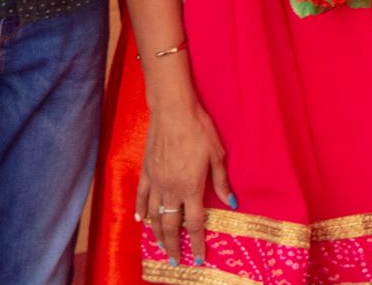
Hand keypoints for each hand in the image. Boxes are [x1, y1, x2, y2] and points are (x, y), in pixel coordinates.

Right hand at [137, 95, 232, 266]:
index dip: (197, 243)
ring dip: (157, 234)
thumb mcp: (217, 155)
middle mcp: (171, 189)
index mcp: (190, 188)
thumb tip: (231, 203)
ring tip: (161, 246)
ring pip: (153, 215)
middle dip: (174, 247)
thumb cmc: (198, 129)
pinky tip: (140, 220)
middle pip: (170, 226)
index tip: (199, 258)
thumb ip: (221, 182)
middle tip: (175, 261)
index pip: (193, 224)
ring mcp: (156, 181)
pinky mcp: (146, 171)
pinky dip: (140, 210)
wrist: (173, 111)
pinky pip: (141, 196)